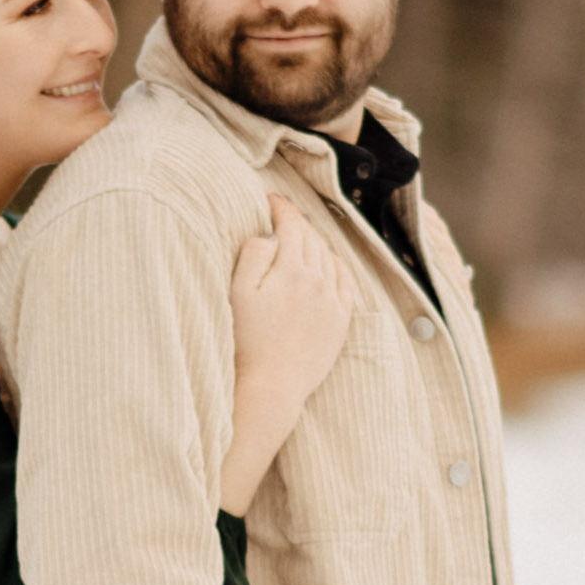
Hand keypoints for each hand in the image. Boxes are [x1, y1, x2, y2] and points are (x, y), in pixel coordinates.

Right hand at [225, 191, 352, 432]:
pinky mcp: (341, 320)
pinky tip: (327, 265)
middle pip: (311, 238)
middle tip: (281, 216)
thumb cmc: (247, 340)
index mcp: (292, 270)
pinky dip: (335, 265)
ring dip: (314, 242)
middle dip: (296, 222)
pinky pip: (345, 281)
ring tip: (299, 239)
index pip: (291, 224)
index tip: (270, 199)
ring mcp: (333, 301)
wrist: (272, 386)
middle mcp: (319, 281)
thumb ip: (254, 255)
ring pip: (328, 256)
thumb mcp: (239, 292)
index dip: (280, 207)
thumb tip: (270, 235)